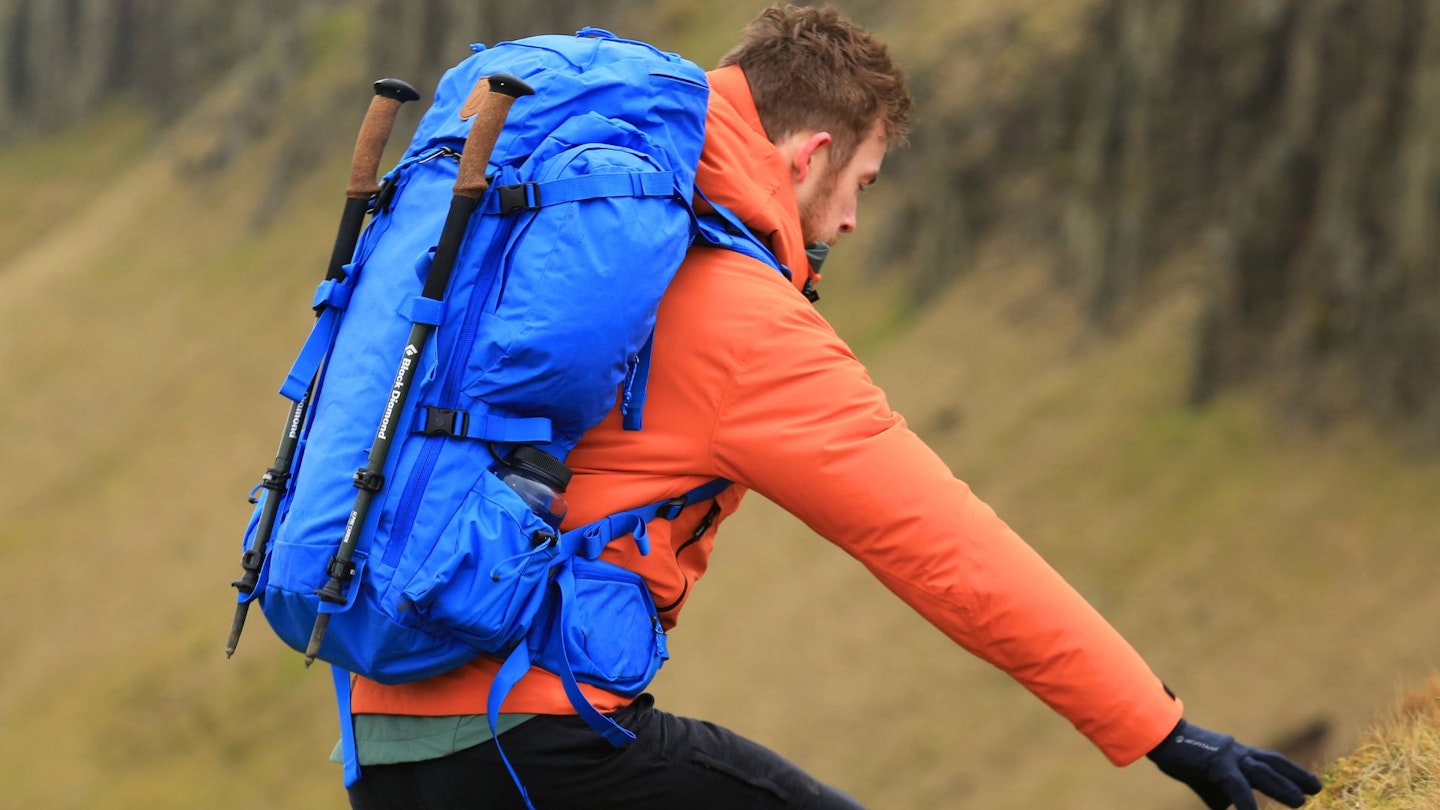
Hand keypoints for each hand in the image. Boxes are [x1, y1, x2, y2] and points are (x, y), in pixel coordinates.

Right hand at [1146, 719, 1322, 808]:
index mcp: (1236, 753)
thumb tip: (1227, 805)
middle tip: (1317, 788)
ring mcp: (1227, 756)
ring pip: (1261, 772)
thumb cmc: (1179, 755)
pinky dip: (1247, 802)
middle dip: (1295, 776)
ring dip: (1282, 787)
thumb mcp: (1203, 777)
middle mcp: (1236, 751)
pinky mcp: (1215, 764)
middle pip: (1272, 763)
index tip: (1310, 783)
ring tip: (1300, 801)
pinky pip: (1236, 786)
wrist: (1158, 736)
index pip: (1269, 761)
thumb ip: (1219, 791)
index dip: (1291, 771)